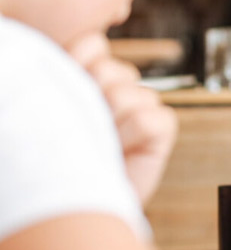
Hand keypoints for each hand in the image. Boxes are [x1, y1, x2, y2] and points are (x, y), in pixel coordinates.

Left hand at [66, 33, 176, 204]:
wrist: (69, 206)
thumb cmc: (52, 160)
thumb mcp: (49, 111)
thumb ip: (62, 79)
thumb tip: (61, 50)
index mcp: (89, 77)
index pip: (92, 43)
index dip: (77, 58)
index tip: (61, 85)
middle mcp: (118, 89)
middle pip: (110, 68)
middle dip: (91, 95)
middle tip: (80, 124)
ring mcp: (142, 107)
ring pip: (130, 92)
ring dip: (109, 120)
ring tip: (98, 143)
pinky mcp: (162, 128)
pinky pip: (151, 118)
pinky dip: (132, 135)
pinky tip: (121, 151)